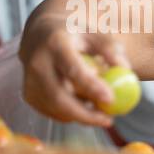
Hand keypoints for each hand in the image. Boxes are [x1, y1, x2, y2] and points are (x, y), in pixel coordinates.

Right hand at [20, 13, 129, 127]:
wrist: (43, 32)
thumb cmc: (77, 34)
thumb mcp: (96, 33)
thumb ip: (111, 50)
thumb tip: (125, 69)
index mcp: (55, 43)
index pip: (72, 68)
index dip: (91, 86)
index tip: (111, 99)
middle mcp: (37, 62)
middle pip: (59, 96)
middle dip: (85, 114)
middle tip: (109, 120)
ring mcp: (29, 80)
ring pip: (56, 108)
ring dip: (80, 114)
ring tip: (98, 107)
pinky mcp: (28, 94)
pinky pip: (52, 112)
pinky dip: (70, 113)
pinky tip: (81, 102)